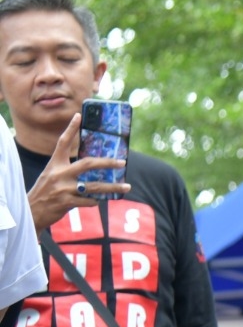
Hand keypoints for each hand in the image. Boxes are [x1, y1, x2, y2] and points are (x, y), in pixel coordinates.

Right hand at [26, 114, 129, 229]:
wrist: (31, 211)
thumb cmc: (45, 191)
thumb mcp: (51, 176)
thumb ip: (67, 170)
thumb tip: (93, 166)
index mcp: (54, 164)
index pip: (62, 142)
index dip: (70, 128)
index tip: (79, 116)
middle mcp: (59, 174)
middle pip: (88, 164)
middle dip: (108, 163)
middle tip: (123, 162)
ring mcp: (63, 189)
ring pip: (94, 186)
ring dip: (113, 187)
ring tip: (127, 187)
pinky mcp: (66, 202)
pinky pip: (89, 201)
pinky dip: (97, 200)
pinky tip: (100, 200)